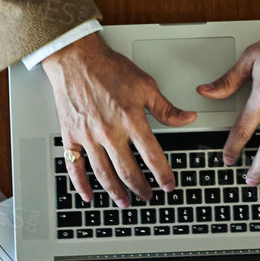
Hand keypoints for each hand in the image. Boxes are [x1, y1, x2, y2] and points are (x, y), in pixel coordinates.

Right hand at [41, 34, 196, 206]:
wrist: (76, 58)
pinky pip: (74, 166)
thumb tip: (188, 118)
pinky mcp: (71, 136)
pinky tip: (88, 195)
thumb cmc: (108, 68)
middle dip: (141, 188)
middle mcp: (109, 132)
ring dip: (115, 192)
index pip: (152, 155)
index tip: (168, 184)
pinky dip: (80, 184)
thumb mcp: (145, 85)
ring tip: (124, 202)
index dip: (163, 174)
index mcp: (130, 120)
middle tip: (148, 196)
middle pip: (128, 171)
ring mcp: (88, 137)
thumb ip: (166, 108)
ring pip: (103, 174)